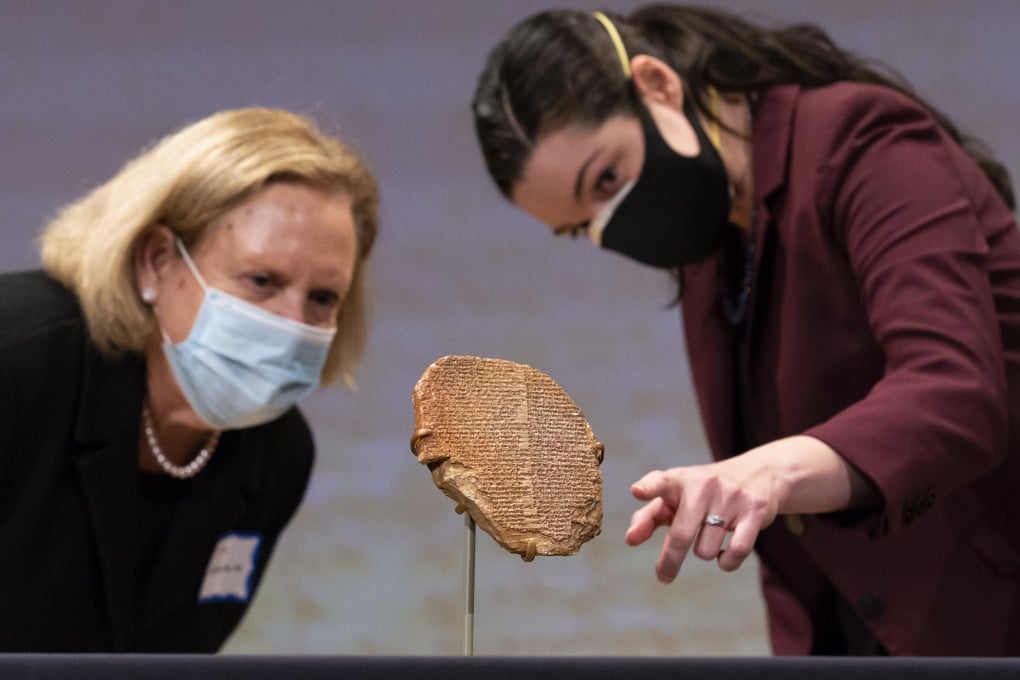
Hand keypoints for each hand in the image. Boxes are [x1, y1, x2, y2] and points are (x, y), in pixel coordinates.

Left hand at [625, 457, 779, 581]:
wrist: (758, 473)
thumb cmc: (703, 492)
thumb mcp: (675, 496)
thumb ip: (649, 517)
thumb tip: (630, 540)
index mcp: (679, 480)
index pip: (660, 481)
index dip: (648, 487)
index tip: (637, 491)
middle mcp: (703, 485)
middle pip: (681, 535)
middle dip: (670, 561)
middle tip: (664, 576)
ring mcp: (730, 497)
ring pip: (706, 550)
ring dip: (705, 552)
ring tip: (709, 538)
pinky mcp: (754, 511)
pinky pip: (737, 552)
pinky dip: (727, 562)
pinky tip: (724, 554)